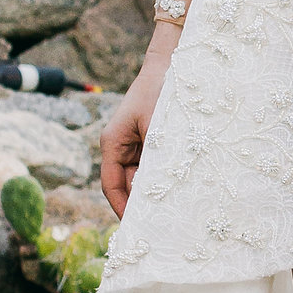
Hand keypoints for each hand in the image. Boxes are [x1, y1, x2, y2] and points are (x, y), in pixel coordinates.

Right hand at [99, 31, 177, 219]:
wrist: (174, 63)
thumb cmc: (163, 92)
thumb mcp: (160, 129)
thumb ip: (157, 160)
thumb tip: (158, 191)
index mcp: (113, 143)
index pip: (111, 185)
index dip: (122, 209)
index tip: (137, 228)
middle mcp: (121, 146)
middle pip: (127, 185)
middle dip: (142, 205)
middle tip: (160, 228)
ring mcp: (136, 144)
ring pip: (142, 177)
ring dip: (155, 191)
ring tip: (173, 212)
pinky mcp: (151, 141)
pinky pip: (154, 166)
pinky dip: (164, 177)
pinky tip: (181, 189)